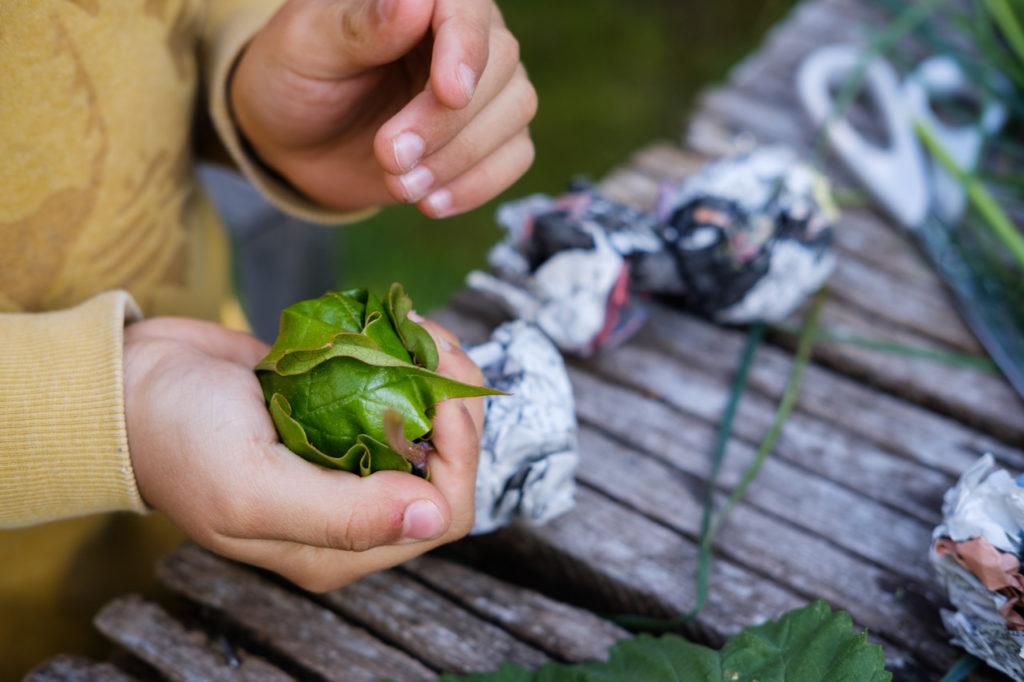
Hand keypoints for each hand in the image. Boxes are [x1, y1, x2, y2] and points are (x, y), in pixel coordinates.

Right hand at [123, 316, 483, 591]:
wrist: (128, 383)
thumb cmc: (177, 438)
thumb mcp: (252, 488)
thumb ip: (344, 515)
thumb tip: (434, 516)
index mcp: (337, 548)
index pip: (442, 515)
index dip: (459, 457)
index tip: (440, 398)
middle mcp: (353, 512)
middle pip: (448, 469)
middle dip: (457, 405)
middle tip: (433, 346)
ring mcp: (348, 460)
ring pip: (432, 426)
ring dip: (439, 375)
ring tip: (417, 329)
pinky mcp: (340, 415)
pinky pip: (401, 394)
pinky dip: (412, 359)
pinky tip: (398, 328)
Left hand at [230, 0, 536, 217]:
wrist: (295, 141)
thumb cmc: (295, 78)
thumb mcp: (306, 47)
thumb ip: (358, 26)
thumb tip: (415, 2)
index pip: (467, 6)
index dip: (466, 47)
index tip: (449, 93)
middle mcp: (463, 33)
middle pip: (499, 65)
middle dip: (445, 122)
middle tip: (389, 155)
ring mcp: (484, 86)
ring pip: (515, 110)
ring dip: (461, 158)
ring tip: (400, 184)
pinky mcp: (489, 136)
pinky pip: (516, 155)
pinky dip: (479, 184)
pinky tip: (431, 202)